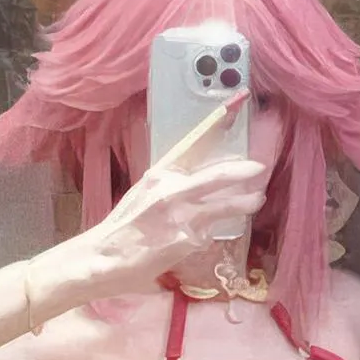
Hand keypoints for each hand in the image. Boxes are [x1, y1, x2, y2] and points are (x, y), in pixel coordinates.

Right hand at [83, 99, 270, 294]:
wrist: (101, 261)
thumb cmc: (120, 231)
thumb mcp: (141, 196)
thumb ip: (167, 187)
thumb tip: (192, 184)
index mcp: (160, 174)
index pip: (194, 141)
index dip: (218, 121)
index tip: (239, 99)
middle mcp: (171, 189)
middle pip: (218, 174)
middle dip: (243, 170)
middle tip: (258, 168)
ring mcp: (181, 215)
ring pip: (224, 206)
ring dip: (243, 203)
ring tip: (255, 200)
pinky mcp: (186, 240)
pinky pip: (206, 237)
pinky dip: (203, 239)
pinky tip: (191, 244)